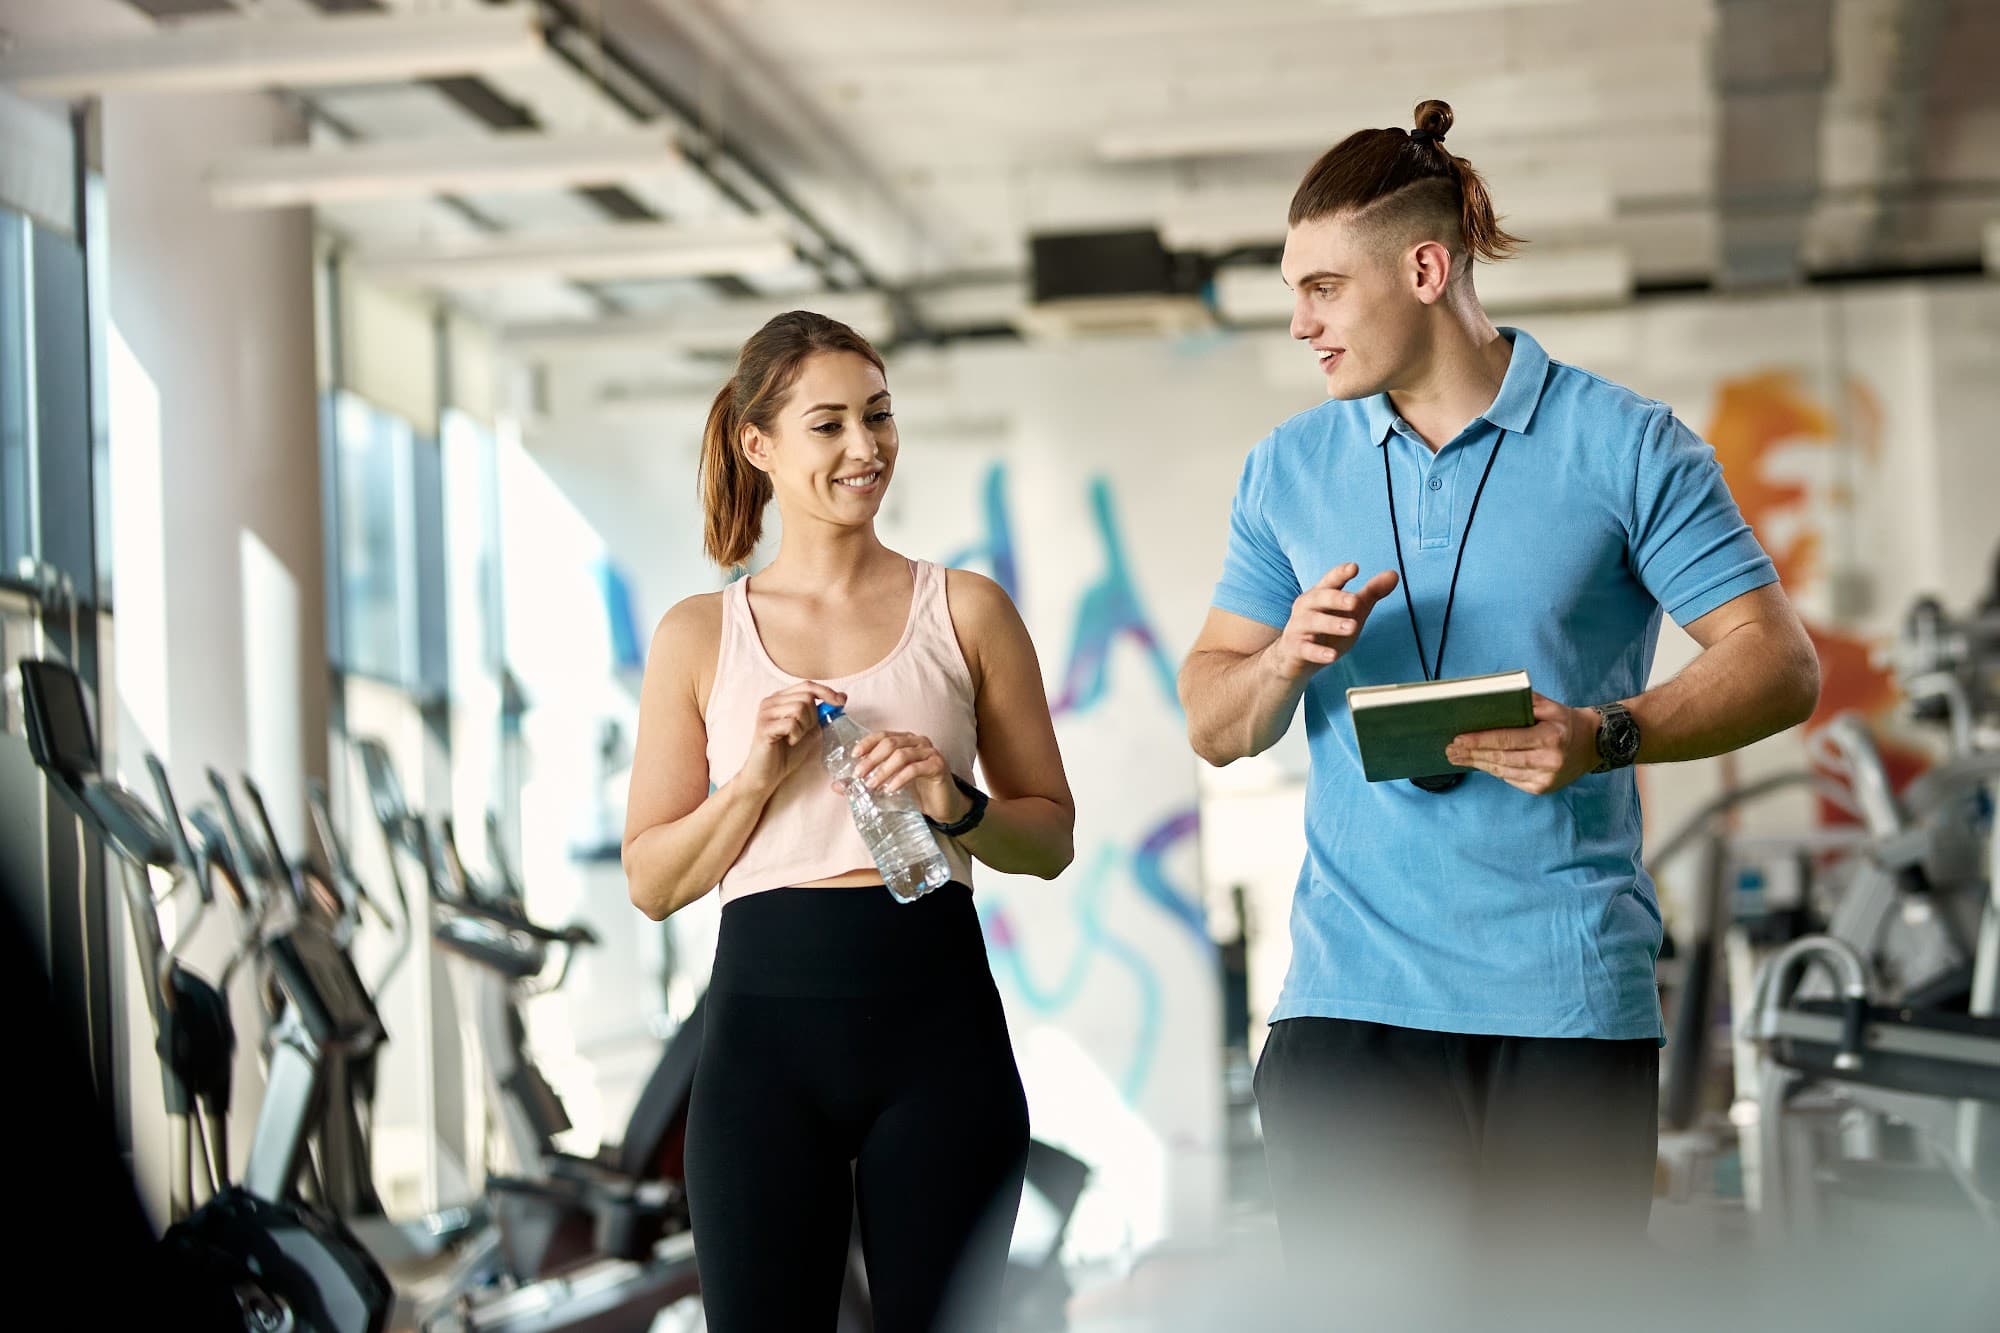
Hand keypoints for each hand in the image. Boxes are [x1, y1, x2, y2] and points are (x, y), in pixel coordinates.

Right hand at [739, 681, 846, 794]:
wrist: (768, 774)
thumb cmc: (787, 753)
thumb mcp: (809, 730)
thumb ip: (821, 714)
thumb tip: (842, 697)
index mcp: (781, 698)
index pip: (807, 685)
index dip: (826, 692)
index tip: (841, 702)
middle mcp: (771, 701)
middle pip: (806, 696)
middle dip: (813, 716)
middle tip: (804, 731)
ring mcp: (765, 713)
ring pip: (799, 708)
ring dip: (804, 726)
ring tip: (794, 737)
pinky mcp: (764, 726)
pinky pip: (791, 724)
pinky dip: (796, 735)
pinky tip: (789, 742)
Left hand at [840, 730, 967, 823]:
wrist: (943, 805)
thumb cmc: (916, 792)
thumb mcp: (888, 785)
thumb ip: (865, 782)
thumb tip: (837, 786)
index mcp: (905, 741)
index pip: (883, 735)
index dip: (867, 743)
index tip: (854, 755)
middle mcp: (918, 742)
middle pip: (890, 743)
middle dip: (871, 759)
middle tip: (858, 775)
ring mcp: (929, 752)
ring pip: (901, 755)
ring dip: (883, 770)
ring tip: (871, 785)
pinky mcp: (938, 765)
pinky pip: (915, 768)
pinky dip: (900, 778)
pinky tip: (890, 789)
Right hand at [1262, 563, 1400, 681]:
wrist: (1294, 659)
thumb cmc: (1325, 630)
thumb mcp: (1351, 611)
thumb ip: (1370, 593)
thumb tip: (1394, 574)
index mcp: (1320, 594)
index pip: (1331, 580)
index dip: (1341, 573)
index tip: (1354, 567)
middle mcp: (1306, 607)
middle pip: (1319, 598)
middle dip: (1337, 598)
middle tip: (1355, 602)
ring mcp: (1298, 627)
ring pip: (1312, 622)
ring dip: (1331, 623)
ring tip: (1351, 627)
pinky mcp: (1295, 648)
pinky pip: (1305, 649)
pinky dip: (1318, 652)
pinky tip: (1332, 656)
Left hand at [1445, 694, 1600, 796]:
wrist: (1591, 745)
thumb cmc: (1564, 721)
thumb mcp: (1550, 706)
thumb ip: (1523, 702)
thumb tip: (1491, 701)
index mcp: (1550, 737)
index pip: (1507, 739)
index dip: (1480, 740)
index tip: (1459, 738)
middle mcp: (1549, 761)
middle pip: (1501, 758)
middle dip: (1472, 753)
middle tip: (1451, 749)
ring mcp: (1545, 779)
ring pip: (1503, 771)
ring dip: (1478, 764)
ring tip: (1458, 757)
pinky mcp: (1541, 789)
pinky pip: (1510, 779)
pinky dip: (1493, 771)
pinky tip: (1479, 763)